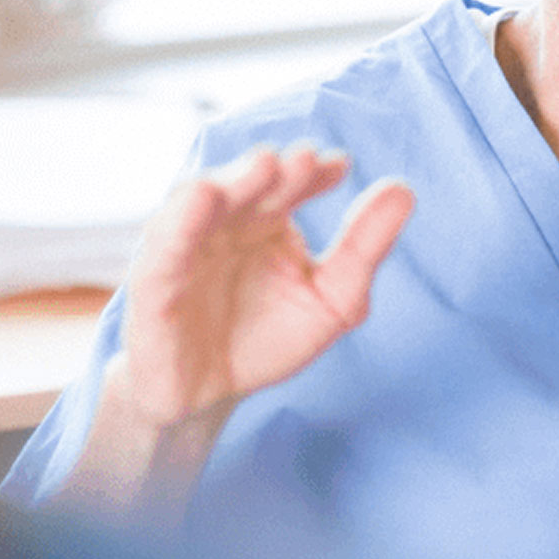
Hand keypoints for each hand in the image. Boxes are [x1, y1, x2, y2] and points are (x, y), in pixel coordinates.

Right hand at [121, 144, 413, 423]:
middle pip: (248, 182)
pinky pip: (165, 245)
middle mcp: (225, 221)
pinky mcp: (155, 279)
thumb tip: (404, 189)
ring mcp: (187, 245)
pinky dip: (181, 218)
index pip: (291, 181)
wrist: (206, 398)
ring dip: (232, 179)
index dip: (313, 171)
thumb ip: (363, 248)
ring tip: (264, 164)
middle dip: (276, 169)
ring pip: (202, 199)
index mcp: (266, 218)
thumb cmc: (264, 338)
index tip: (339, 166)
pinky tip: (203, 197)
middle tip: (304, 160)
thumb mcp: (332, 299)